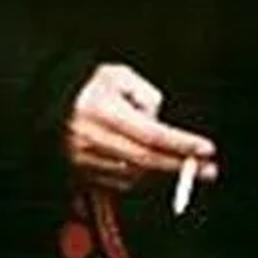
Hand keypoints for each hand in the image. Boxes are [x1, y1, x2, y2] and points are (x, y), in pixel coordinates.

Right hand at [65, 63, 218, 193]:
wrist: (49, 100)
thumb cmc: (90, 84)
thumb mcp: (120, 76)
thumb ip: (146, 96)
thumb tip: (159, 122)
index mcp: (104, 112)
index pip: (151, 134)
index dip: (181, 144)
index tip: (206, 149)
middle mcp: (93, 138)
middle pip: (146, 160)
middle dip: (181, 166)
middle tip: (209, 170)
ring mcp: (84, 159)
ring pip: (134, 175)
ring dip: (163, 173)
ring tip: (186, 166)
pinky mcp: (80, 172)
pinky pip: (119, 182)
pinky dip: (142, 177)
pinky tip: (156, 169)